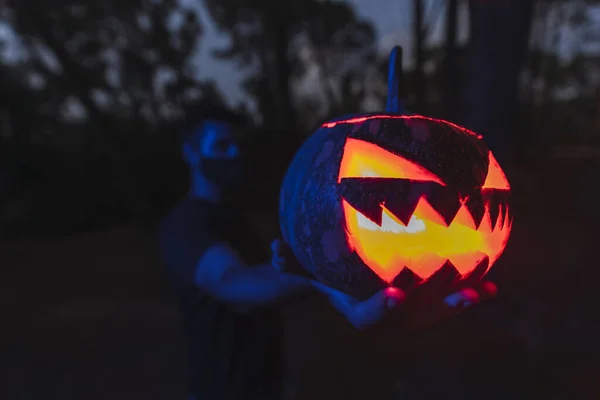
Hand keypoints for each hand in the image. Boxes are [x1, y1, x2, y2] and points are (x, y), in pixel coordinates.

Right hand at [271, 238, 497, 328]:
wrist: (336, 282)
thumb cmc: (316, 270)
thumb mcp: (298, 265)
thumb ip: (286, 260)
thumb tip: (274, 248)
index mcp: (356, 309)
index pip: (367, 317)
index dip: (381, 309)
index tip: (395, 294)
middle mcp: (384, 312)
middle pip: (412, 317)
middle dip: (437, 306)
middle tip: (461, 291)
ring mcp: (405, 309)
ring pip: (434, 310)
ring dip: (459, 301)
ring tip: (485, 290)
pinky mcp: (420, 300)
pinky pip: (443, 298)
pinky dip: (466, 290)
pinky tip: (491, 280)